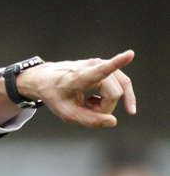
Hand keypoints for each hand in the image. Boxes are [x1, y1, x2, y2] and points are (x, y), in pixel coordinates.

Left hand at [17, 50, 135, 126]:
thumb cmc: (54, 94)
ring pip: (120, 88)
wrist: (44, 79)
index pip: (101, 70)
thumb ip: (89, 120)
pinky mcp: (102, 65)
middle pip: (115, 93)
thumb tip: (113, 121)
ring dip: (109, 102)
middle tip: (88, 110)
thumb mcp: (67, 113)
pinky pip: (119, 82)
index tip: (130, 54)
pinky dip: (113, 96)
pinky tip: (95, 101)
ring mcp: (98, 63)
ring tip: (91, 105)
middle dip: (106, 108)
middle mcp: (91, 66)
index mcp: (80, 77)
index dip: (117, 63)